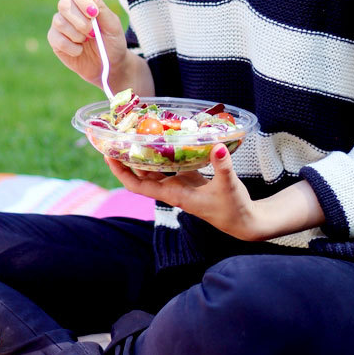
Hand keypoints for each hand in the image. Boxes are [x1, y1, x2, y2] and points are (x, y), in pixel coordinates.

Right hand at [47, 0, 128, 88]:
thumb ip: (101, 8)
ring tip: (87, 41)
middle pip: (64, 3)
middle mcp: (69, 10)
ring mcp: (60, 25)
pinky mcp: (55, 40)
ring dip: (77, 34)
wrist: (109, 66)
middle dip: (81, 20)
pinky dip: (72, 47)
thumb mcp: (113, 25)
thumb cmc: (112, 42)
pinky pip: (57, 39)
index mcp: (84, 2)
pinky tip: (80, 50)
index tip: (94, 13)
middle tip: (93, 32)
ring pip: (59, 21)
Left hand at [107, 149, 326, 241]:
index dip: (121, 172)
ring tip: (132, 133)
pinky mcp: (189, 179)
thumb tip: (218, 147)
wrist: (244, 221)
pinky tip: (161, 137)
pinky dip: (162, 152)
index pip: (138, 186)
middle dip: (126, 158)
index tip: (108, 155)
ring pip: (154, 168)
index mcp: (174, 194)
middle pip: (140, 174)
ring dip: (142, 153)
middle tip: (115, 135)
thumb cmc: (234, 208)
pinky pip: (169, 164)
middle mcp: (172, 189)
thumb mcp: (229, 186)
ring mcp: (180, 184)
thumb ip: (223, 167)